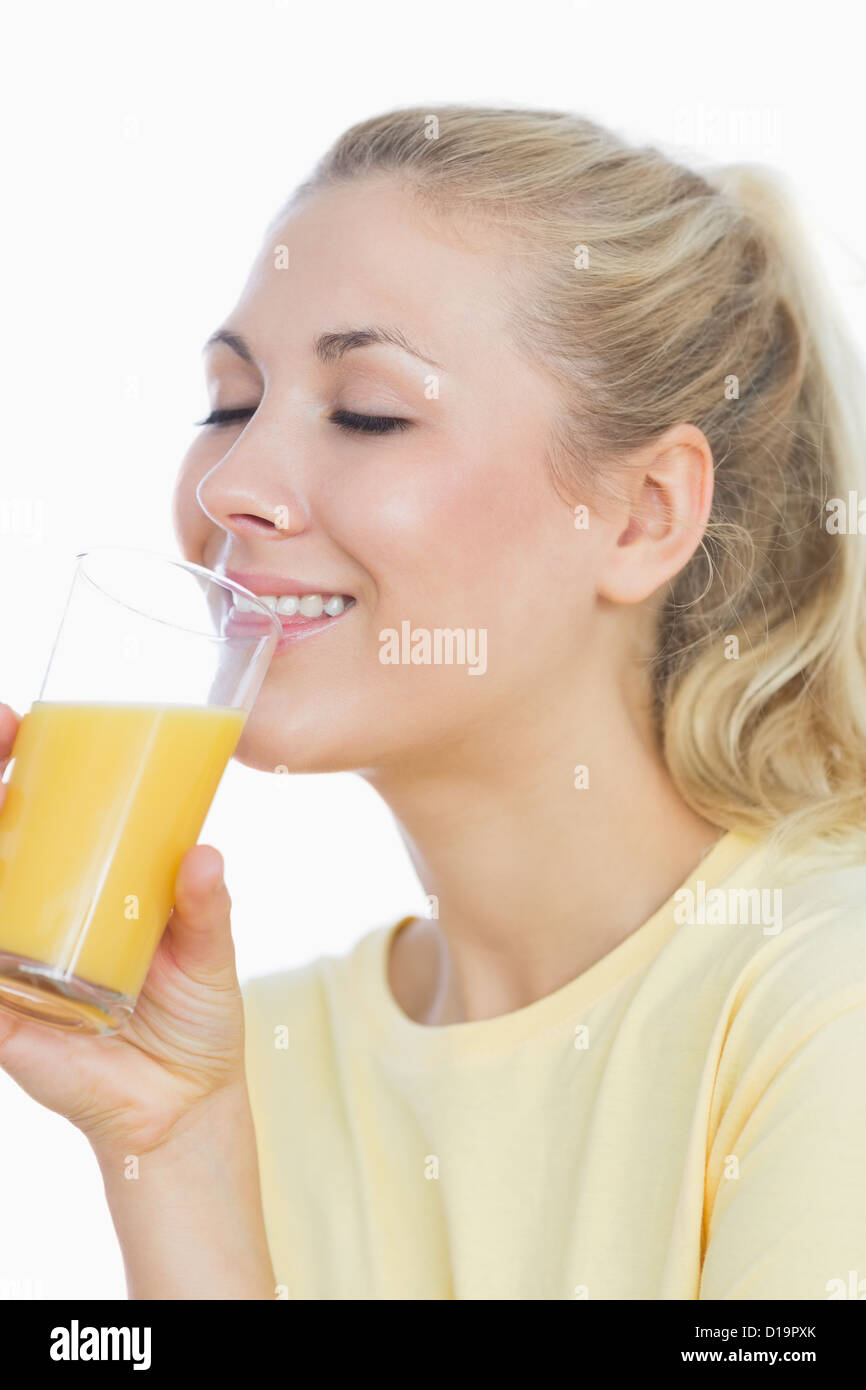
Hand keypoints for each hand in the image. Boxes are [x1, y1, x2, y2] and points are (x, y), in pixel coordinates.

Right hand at [0, 701, 248, 1161]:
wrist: (183, 1104)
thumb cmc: (197, 1015)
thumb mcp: (210, 953)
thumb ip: (203, 905)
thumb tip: (202, 852)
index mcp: (88, 885)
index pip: (41, 810)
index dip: (21, 761)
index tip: (20, 719)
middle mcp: (39, 911)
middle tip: (3, 731)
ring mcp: (12, 957)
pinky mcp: (0, 1013)